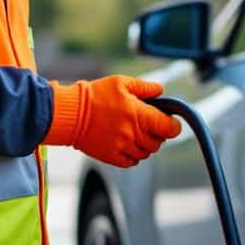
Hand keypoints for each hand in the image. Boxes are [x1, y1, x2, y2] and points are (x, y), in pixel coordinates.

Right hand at [48, 75, 181, 167]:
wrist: (70, 113)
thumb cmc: (96, 95)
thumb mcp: (121, 83)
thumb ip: (144, 87)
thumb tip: (161, 91)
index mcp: (139, 114)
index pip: (169, 128)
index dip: (173, 126)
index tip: (170, 122)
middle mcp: (133, 133)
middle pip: (158, 143)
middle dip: (158, 134)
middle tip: (148, 125)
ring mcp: (122, 146)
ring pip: (146, 153)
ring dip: (145, 145)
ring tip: (135, 133)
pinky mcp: (111, 156)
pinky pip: (131, 162)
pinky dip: (133, 155)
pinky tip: (127, 144)